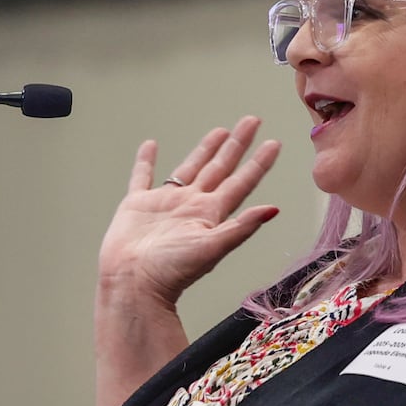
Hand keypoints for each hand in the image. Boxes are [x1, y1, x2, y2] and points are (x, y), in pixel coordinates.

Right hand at [98, 115, 281, 307]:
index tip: (273, 143)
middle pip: (219, 168)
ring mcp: (165, 204)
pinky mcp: (137, 205)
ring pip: (189, 168)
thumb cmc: (170, 271)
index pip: (240, 182)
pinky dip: (146, 161)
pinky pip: (143, 176)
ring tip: (219, 132)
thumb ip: (241, 227)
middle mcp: (191, 206)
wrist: (132, 283)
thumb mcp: (212, 247)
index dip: (258, 163)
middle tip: (251, 122)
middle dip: (236, 145)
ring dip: (204, 150)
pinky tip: (151, 146)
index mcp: (210, 215)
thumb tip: (272, 209)